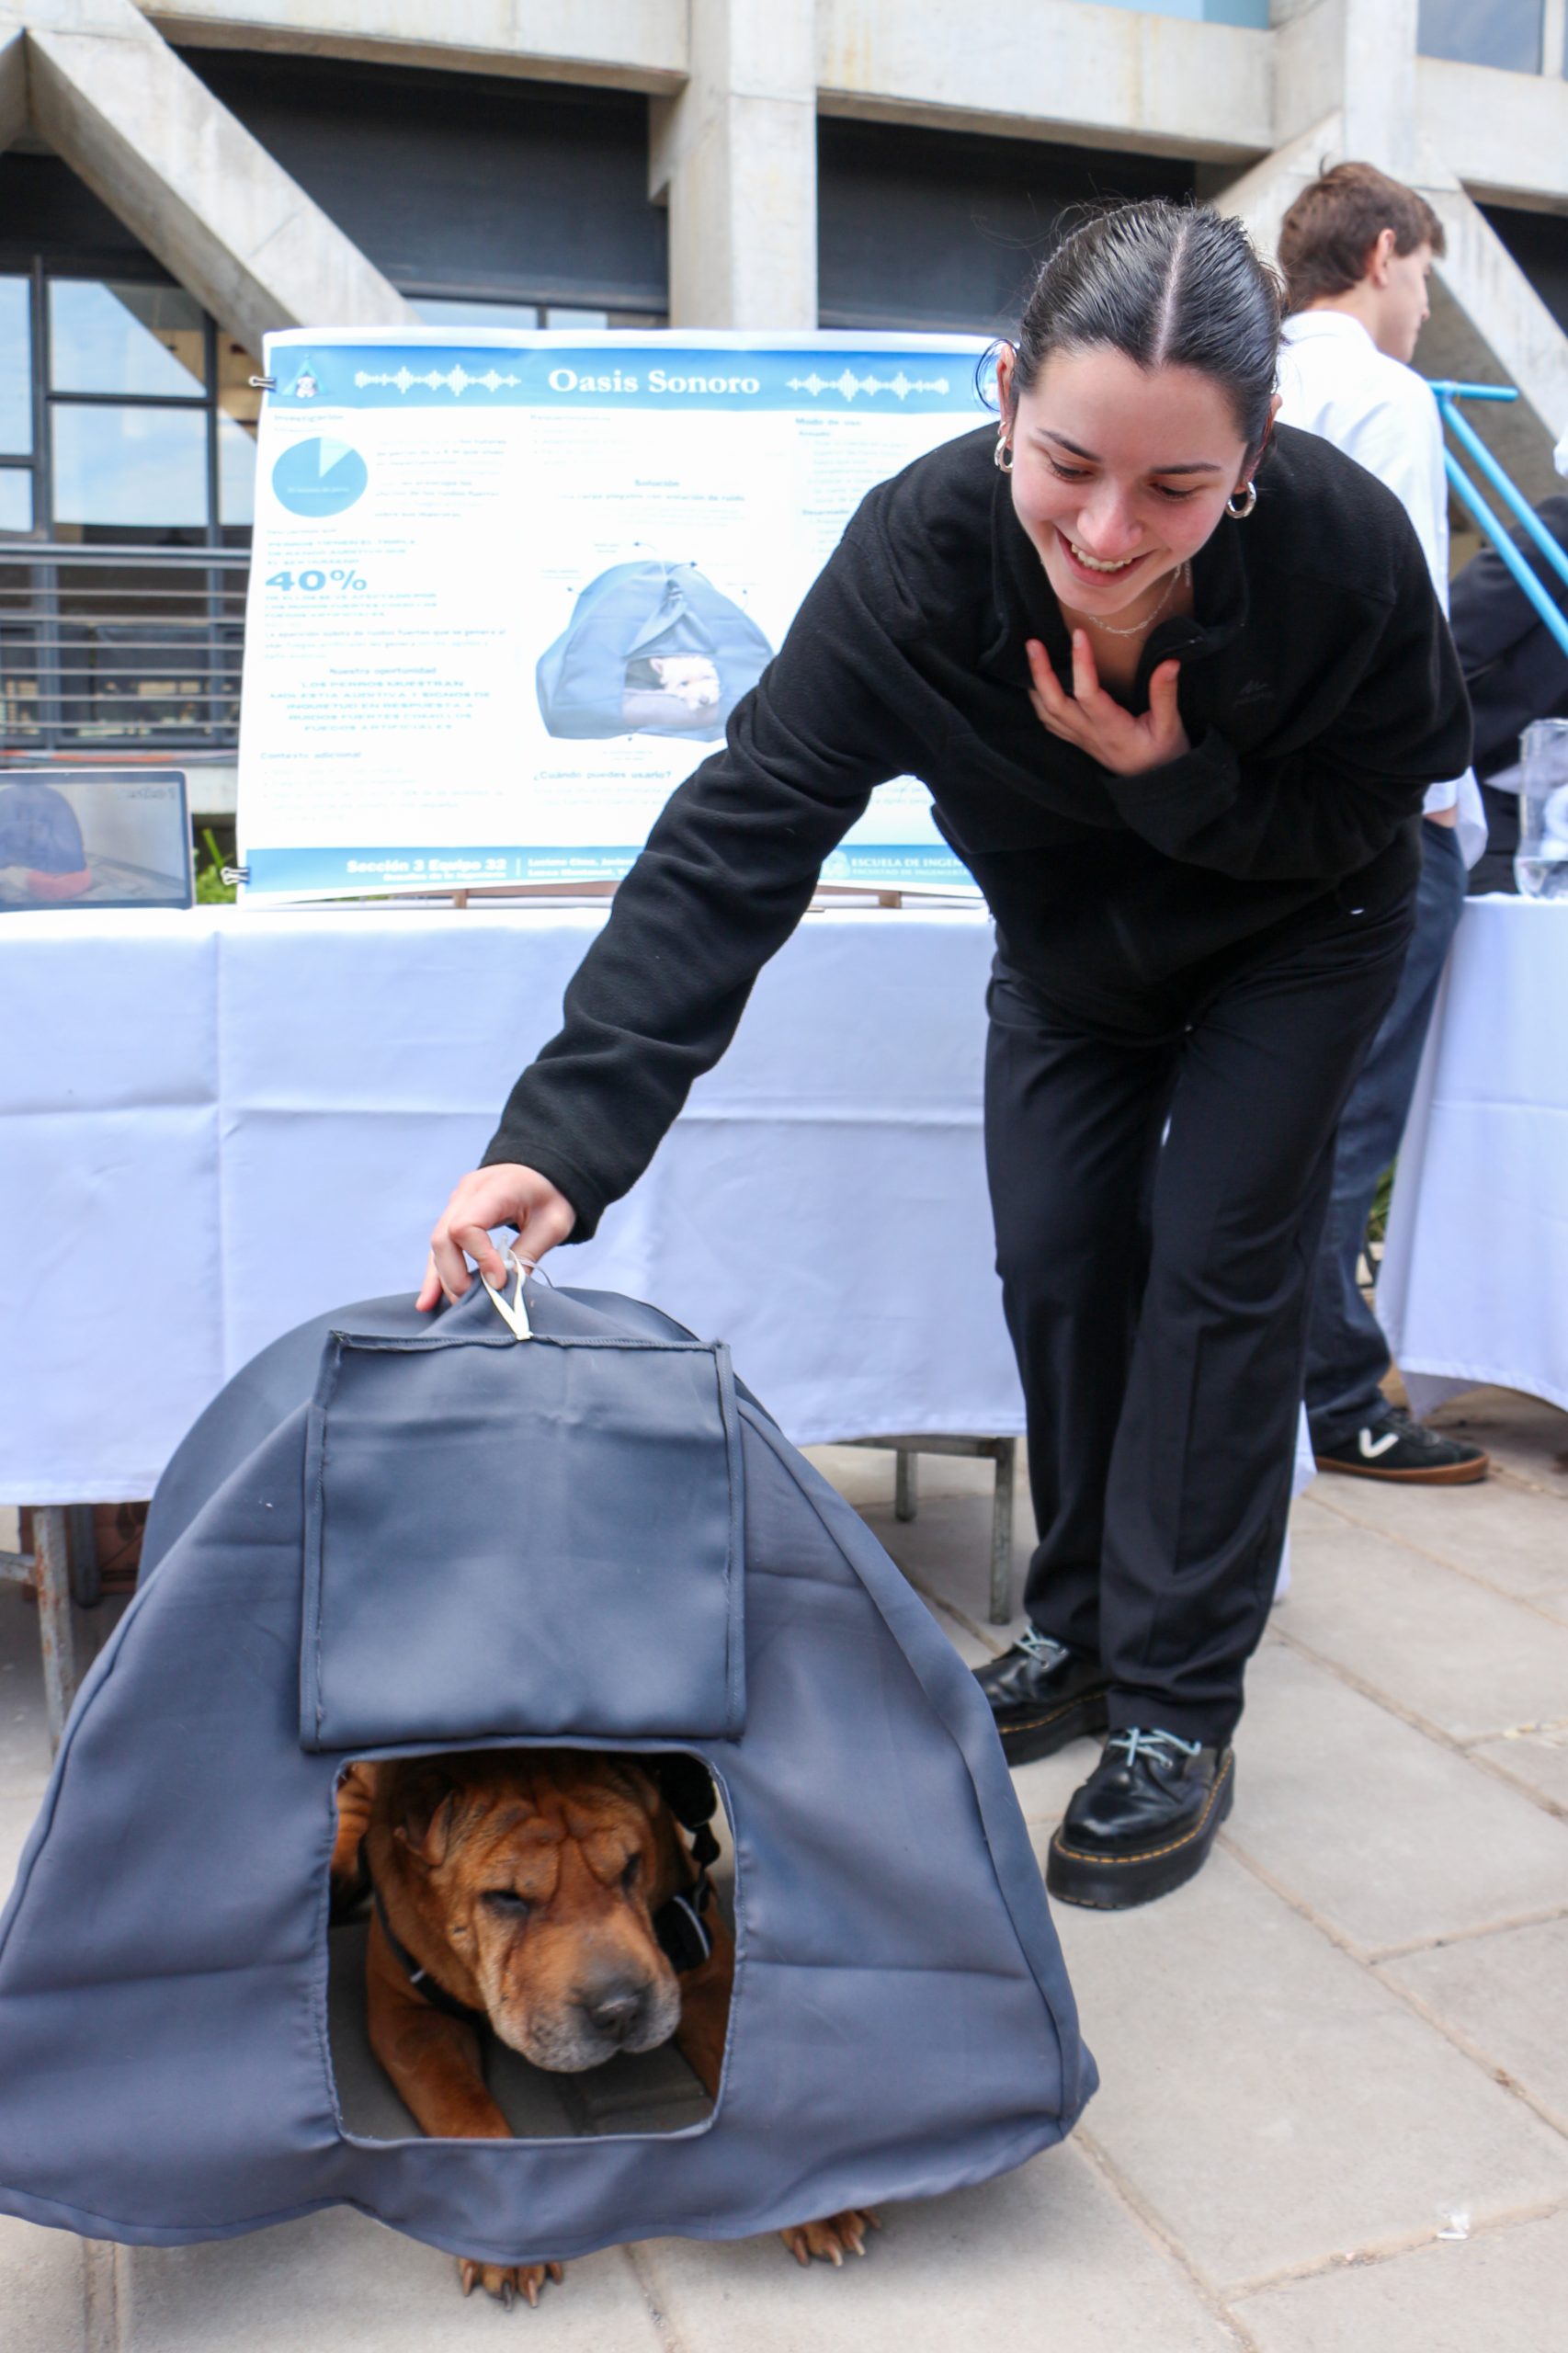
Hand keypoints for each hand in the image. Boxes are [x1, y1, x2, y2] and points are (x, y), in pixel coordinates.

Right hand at [417, 1163, 576, 1311]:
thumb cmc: (553, 1193)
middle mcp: (466, 1193)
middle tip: (477, 1300)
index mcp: (494, 1188)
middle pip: (443, 1238)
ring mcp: (457, 1203)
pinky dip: (438, 1273)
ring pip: (438, 1245)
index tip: (499, 1280)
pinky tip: (429, 1300)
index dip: (479, 1258)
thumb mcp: (553, 1223)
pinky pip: (442, 1247)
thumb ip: (529, 1252)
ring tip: (452, 1310)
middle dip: (455, 1275)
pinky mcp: (456, 1215)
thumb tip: (508, 1289)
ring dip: (443, 1279)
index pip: (466, 1225)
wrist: (546, 1168)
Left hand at [1026, 633, 1188, 775]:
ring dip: (1035, 685)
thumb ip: (1165, 694)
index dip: (1081, 664)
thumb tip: (1170, 662)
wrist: (1154, 785)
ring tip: (1031, 656)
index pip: (1088, 694)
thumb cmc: (1164, 755)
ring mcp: (1080, 738)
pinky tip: (1037, 684)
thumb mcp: (1170, 726)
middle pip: (1054, 704)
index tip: (1079, 635)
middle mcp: (1089, 733)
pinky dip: (1038, 702)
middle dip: (1041, 673)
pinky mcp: (1078, 740)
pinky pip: (1050, 722)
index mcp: (1112, 728)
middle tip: (1033, 643)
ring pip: (1046, 714)